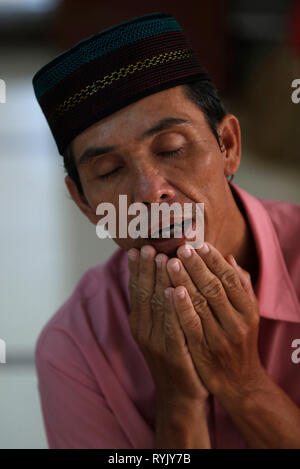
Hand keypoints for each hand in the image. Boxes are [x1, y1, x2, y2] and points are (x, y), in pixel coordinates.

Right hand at [127, 245, 208, 405]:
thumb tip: (160, 274)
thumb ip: (159, 304)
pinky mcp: (173, 354)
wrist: (181, 394)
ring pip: (156, 306)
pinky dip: (172, 308)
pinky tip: (175, 291)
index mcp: (140, 322)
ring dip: (158, 281)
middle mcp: (144, 330)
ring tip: (162, 258)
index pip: (137, 290)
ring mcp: (157, 343)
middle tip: (148, 246)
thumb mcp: (161, 329)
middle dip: (146, 269)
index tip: (139, 248)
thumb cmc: (174, 354)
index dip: (137, 269)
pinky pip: (172, 326)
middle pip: (143, 294)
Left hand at [165, 242, 264, 404]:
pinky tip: (170, 291)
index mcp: (248, 310)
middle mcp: (237, 323)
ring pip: (200, 304)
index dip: (214, 261)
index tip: (200, 245)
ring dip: (184, 280)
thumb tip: (230, 259)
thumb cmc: (240, 341)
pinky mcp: (203, 352)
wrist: (239, 382)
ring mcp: (220, 338)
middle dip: (196, 266)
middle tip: (181, 247)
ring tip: (170, 261)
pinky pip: (190, 326)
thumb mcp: (247, 314)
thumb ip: (241, 287)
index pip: (230, 279)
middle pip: (213, 288)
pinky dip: (181, 308)